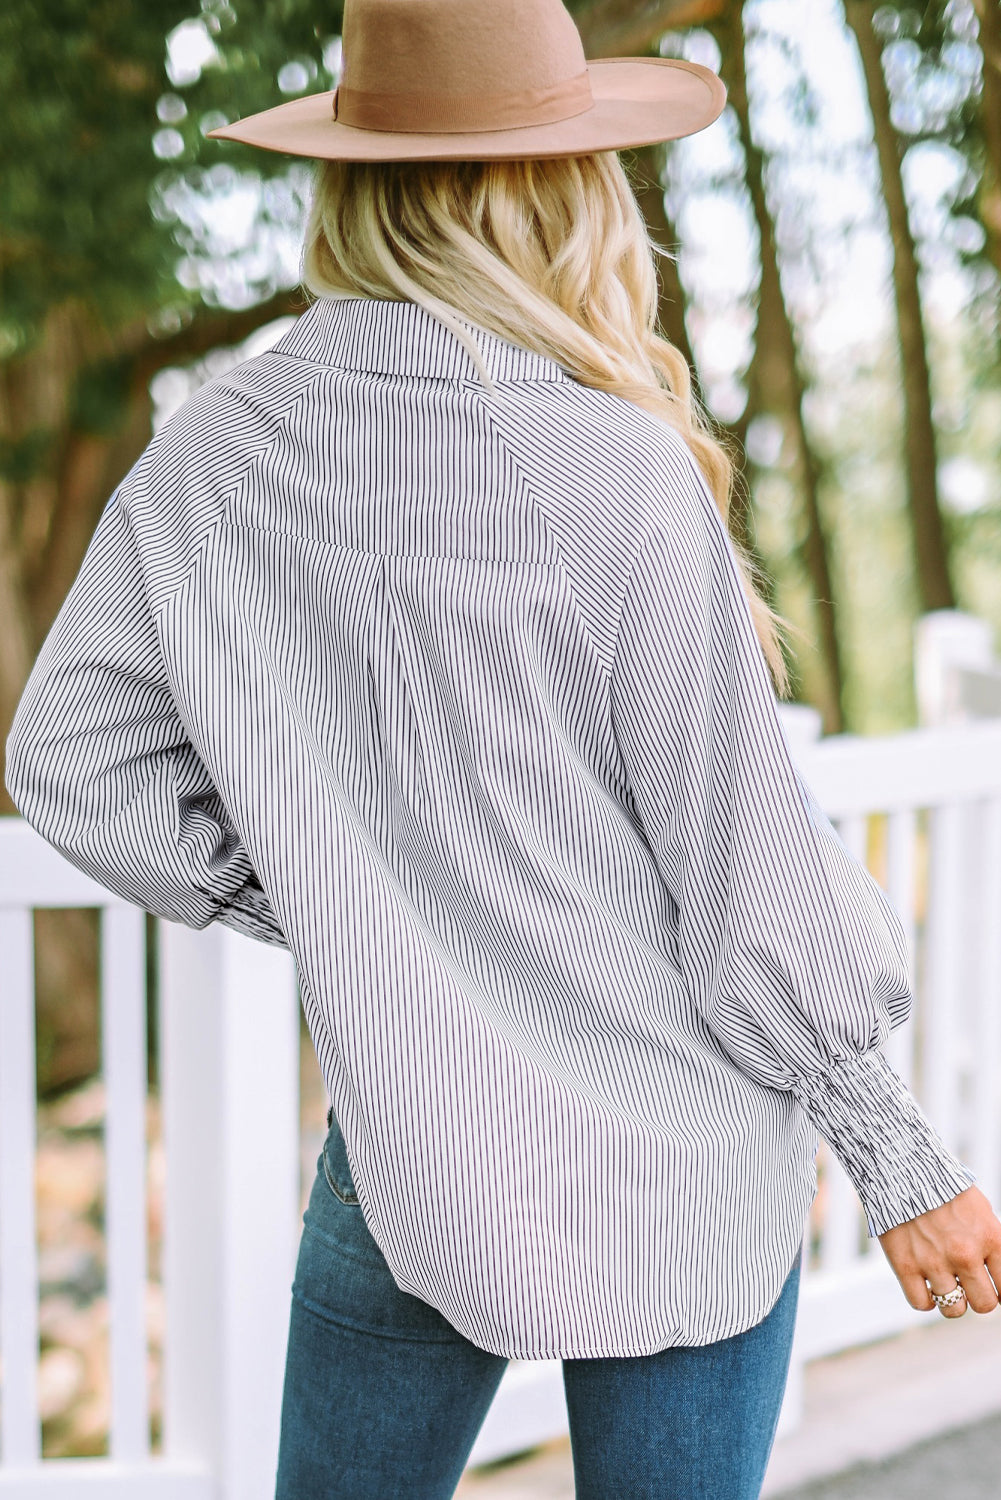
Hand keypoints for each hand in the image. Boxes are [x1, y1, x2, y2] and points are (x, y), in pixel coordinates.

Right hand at [878, 1185, 1000, 1318]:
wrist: (901, 1167)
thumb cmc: (943, 1188)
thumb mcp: (980, 1210)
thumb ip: (991, 1243)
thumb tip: (996, 1274)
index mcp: (989, 1238)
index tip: (992, 1287)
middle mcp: (965, 1254)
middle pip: (985, 1305)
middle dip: (978, 1297)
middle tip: (967, 1284)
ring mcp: (934, 1261)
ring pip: (954, 1310)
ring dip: (951, 1299)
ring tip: (945, 1282)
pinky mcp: (905, 1265)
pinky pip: (921, 1303)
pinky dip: (925, 1298)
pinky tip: (925, 1284)